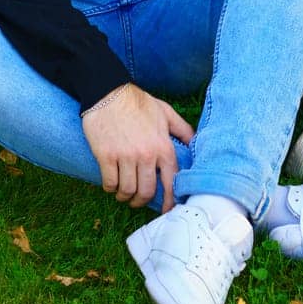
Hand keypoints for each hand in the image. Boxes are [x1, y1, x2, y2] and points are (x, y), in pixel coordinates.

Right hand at [81, 83, 194, 210]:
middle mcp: (146, 154)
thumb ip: (182, 129)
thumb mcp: (165, 112)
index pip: (171, 182)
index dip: (169, 201)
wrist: (107, 92)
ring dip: (125, 196)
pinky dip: (110, 188)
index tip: (166, 210)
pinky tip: (111, 185)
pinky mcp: (106, 156)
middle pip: (146, 191)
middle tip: (137, 200)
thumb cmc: (137, 102)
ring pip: (127, 190)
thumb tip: (196, 142)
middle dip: (141, 201)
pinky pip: (110, 183)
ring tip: (123, 193)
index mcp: (163, 146)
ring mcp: (125, 156)